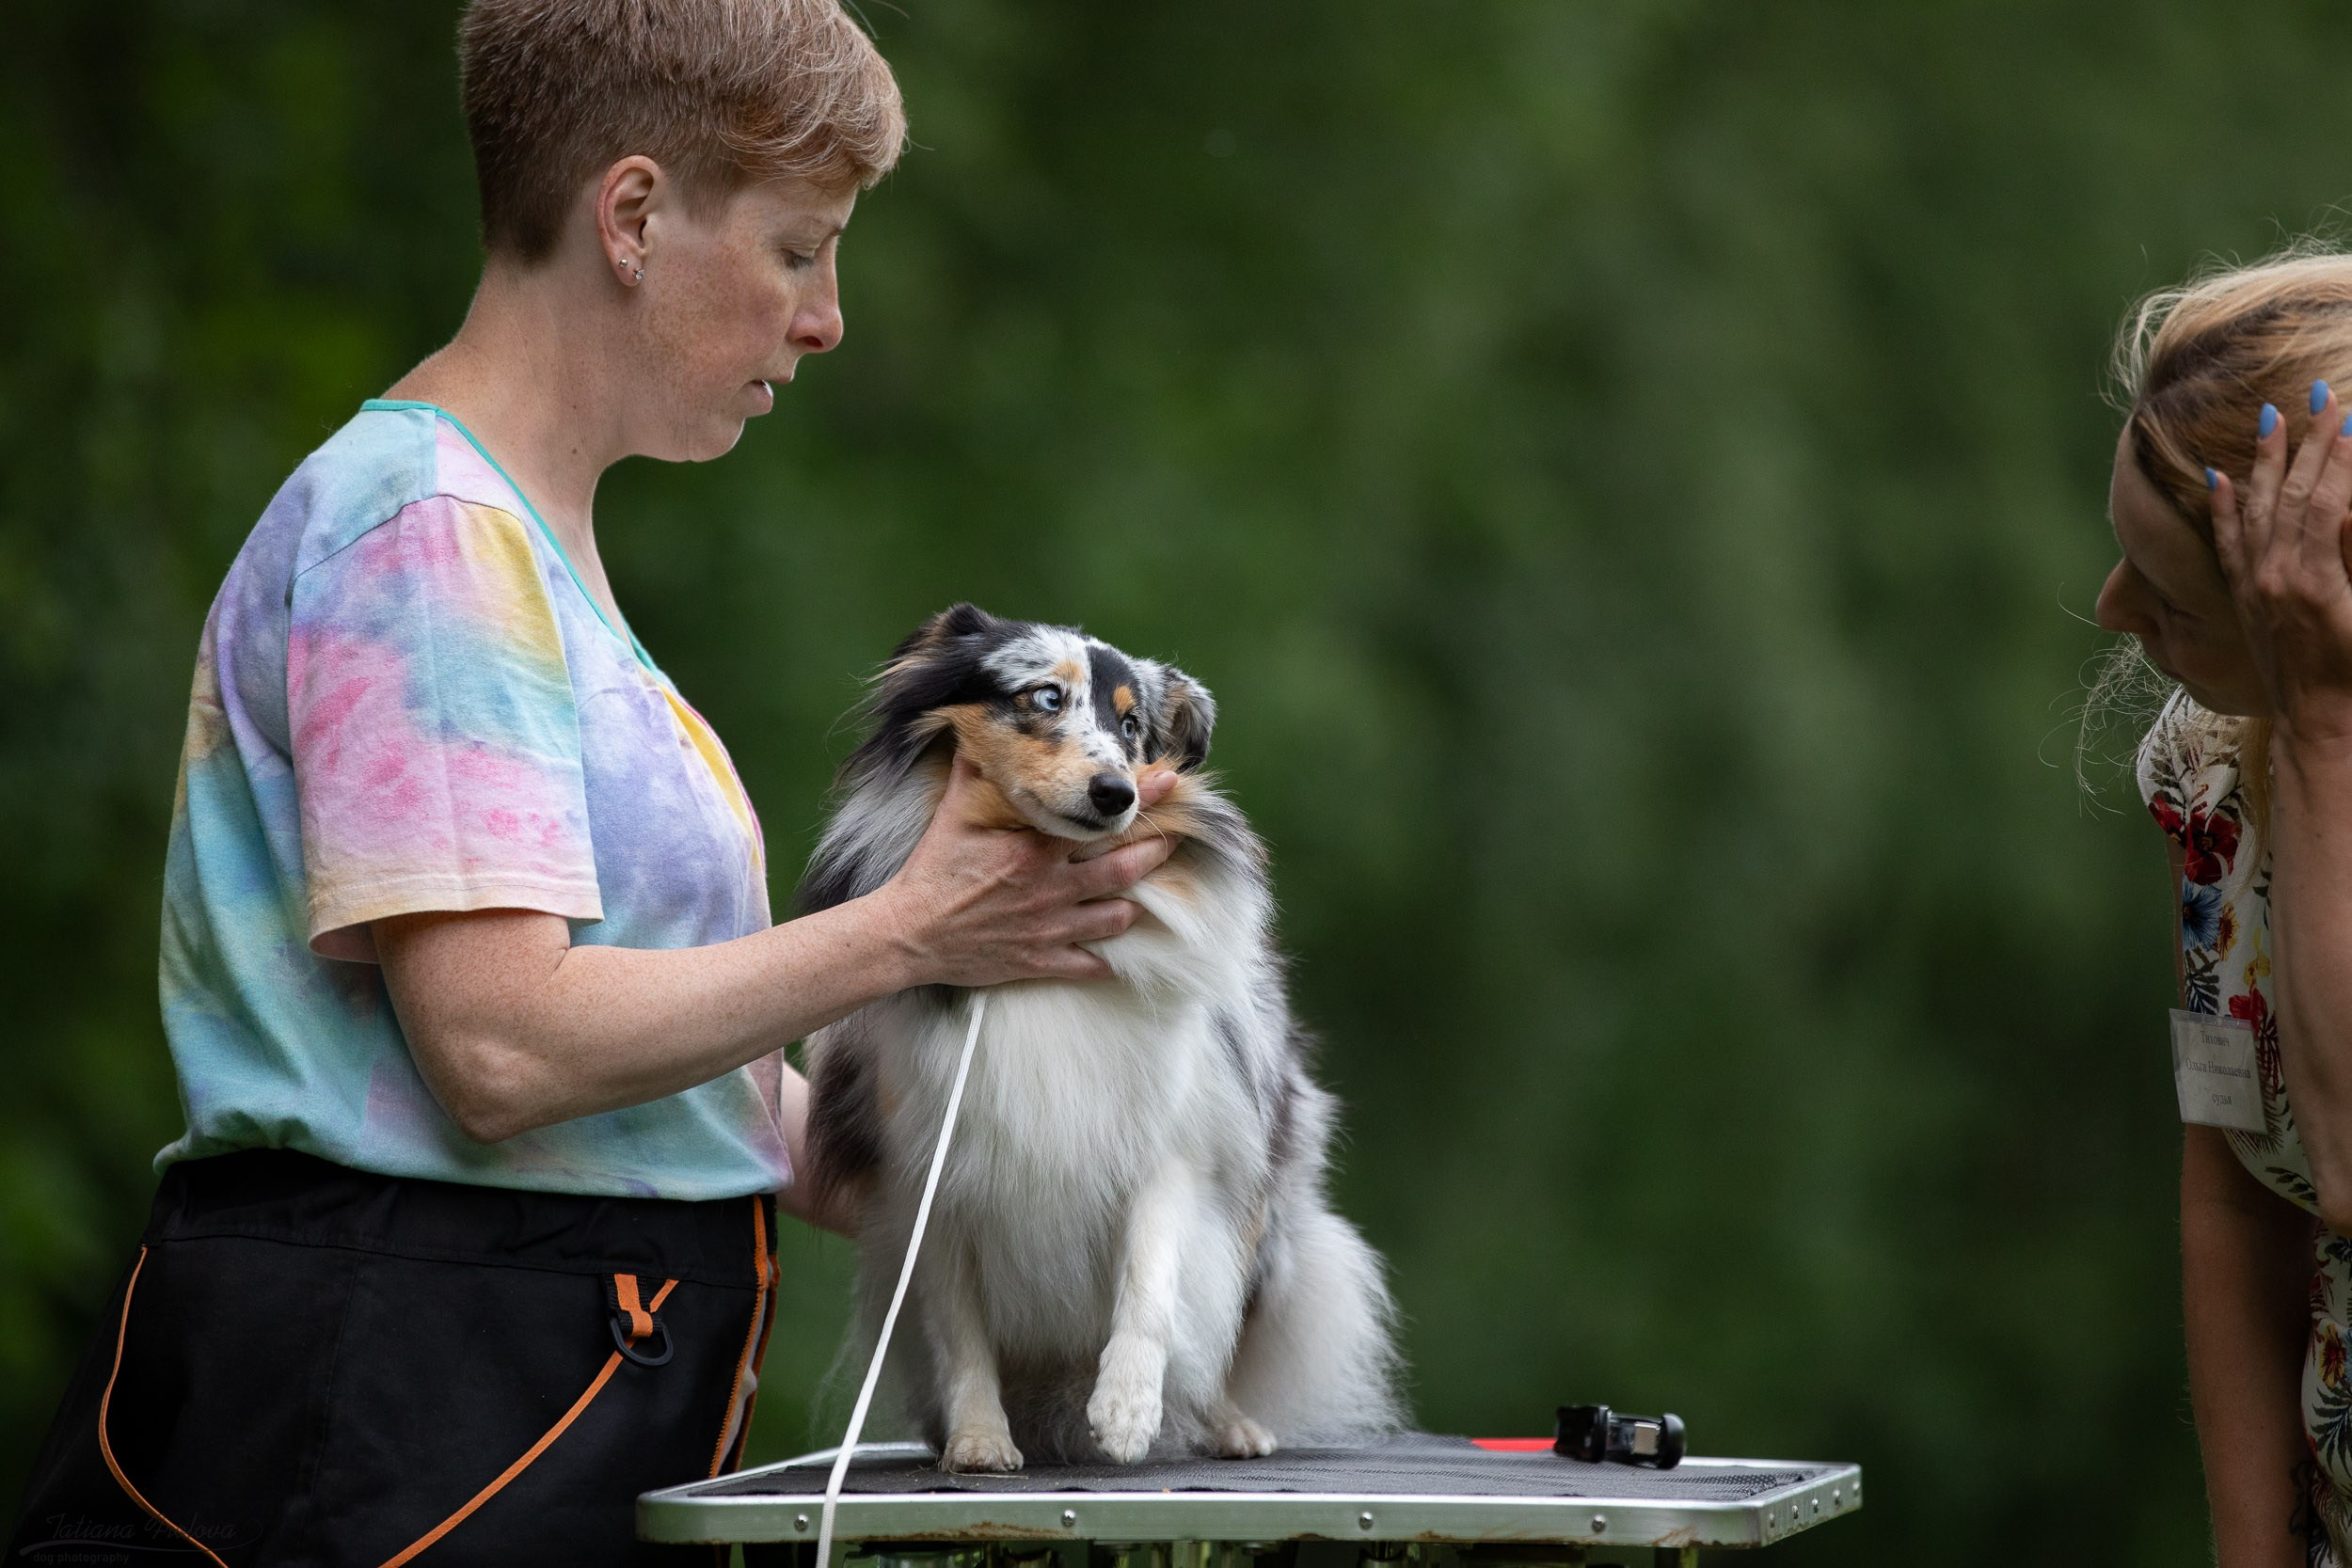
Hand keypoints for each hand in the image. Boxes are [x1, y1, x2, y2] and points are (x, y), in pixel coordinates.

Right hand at [864, 755, 1177, 986]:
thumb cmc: (930, 872)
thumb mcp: (953, 814)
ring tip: (1144, 895)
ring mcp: (1050, 929)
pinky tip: (1115, 956)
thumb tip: (980, 731)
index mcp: (1036, 850)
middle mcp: (1052, 889)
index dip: (1140, 801)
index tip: (1169, 784)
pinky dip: (1106, 961)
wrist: (908, 934)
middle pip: (1124, 870)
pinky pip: (1089, 965)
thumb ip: (974, 772)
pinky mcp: (1040, 962)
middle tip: (1174, 839)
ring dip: (1133, 905)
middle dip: (1156, 852)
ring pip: (1116, 919)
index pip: (1100, 821)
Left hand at [2213, 381, 2351, 745]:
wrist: (2324, 725)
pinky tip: (2219, 477)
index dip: (2342, 455)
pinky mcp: (2245, 601)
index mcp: (2313, 580)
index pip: (2327, 500)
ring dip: (2268, 461)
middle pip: (2293, 495)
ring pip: (2258, 510)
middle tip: (2319, 394)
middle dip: (2310, 442)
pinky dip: (2223, 507)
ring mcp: (2256, 588)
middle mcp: (2275, 578)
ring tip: (2271, 418)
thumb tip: (2347, 511)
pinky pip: (2228, 544)